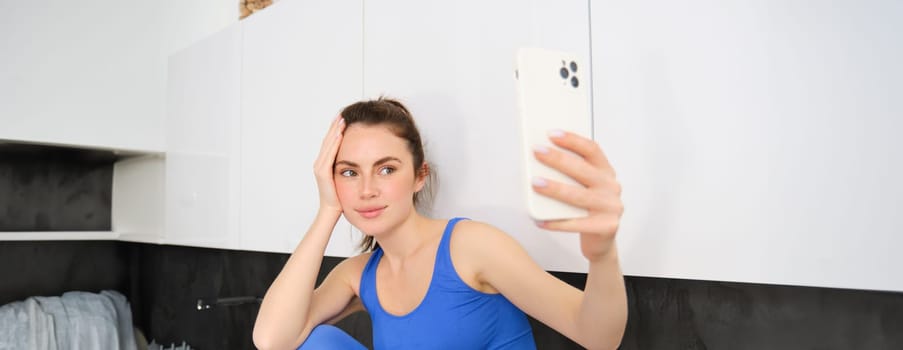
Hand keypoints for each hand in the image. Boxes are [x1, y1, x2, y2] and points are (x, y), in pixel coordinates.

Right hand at [313, 115, 345, 215]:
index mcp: (325, 163)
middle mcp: (320, 163)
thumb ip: (347, 166)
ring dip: (334, 131)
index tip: (343, 118)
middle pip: (328, 140)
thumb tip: (357, 157)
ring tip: (341, 119)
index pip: (331, 142)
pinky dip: (334, 144)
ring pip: (328, 145)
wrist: (331, 210)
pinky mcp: (322, 172)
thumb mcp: (345, 177)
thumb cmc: (340, 196)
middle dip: (335, 126)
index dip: (336, 130)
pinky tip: (339, 135)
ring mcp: (320, 167)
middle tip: (341, 113)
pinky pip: (329, 155)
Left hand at [531, 130, 623, 261]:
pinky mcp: (605, 227)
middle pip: (583, 170)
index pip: (592, 150)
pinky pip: (576, 223)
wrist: (601, 241)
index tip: (552, 134)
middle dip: (558, 159)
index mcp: (606, 172)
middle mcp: (611, 187)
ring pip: (578, 196)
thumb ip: (571, 174)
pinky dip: (555, 222)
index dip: (572, 140)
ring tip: (535, 183)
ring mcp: (610, 208)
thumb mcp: (584, 187)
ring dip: (554, 188)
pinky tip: (539, 219)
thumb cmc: (588, 209)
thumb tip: (542, 158)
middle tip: (538, 152)